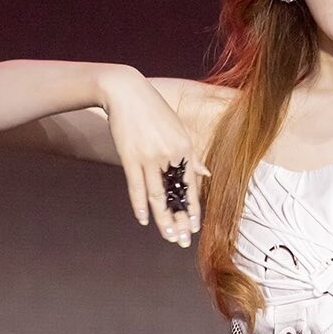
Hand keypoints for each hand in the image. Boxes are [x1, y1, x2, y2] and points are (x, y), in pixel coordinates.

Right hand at [100, 67, 210, 246]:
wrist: (126, 91)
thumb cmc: (153, 111)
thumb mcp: (178, 130)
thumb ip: (191, 155)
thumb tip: (206, 175)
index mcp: (185, 149)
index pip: (191, 186)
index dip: (193, 209)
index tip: (195, 228)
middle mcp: (170, 155)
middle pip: (176, 196)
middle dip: (179, 222)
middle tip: (182, 242)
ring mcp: (150, 157)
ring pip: (157, 196)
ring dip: (162, 220)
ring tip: (167, 236)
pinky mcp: (130, 157)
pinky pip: (136, 186)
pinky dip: (139, 205)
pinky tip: (143, 220)